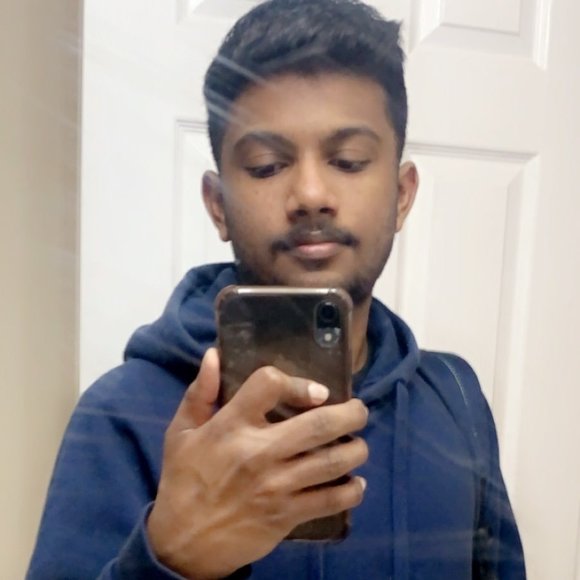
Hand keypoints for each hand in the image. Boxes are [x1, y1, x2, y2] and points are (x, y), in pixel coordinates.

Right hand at [147, 348, 368, 578]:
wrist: (183, 543)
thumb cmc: (184, 480)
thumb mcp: (181, 432)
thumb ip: (200, 392)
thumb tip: (215, 354)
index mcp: (231, 425)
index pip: (270, 385)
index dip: (299, 382)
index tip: (318, 391)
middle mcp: (259, 451)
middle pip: (319, 424)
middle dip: (350, 414)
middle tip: (359, 411)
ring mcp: (277, 485)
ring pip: (333, 462)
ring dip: (356, 450)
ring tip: (359, 444)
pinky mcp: (287, 515)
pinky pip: (331, 500)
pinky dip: (351, 491)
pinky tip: (356, 484)